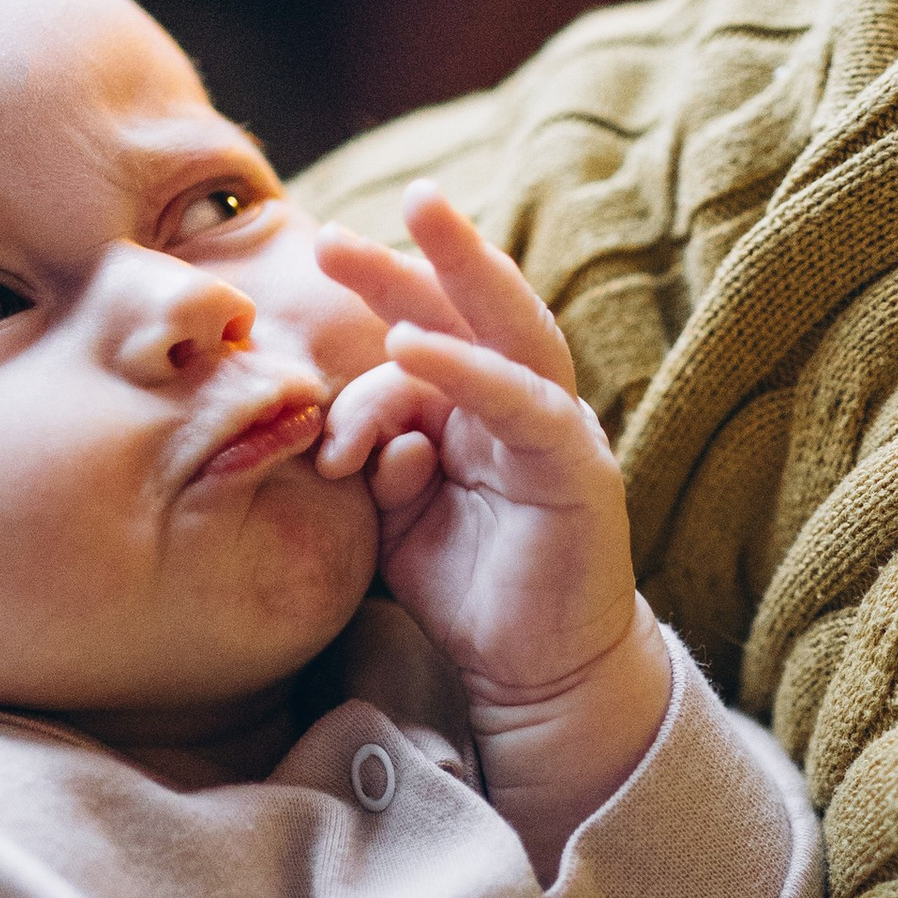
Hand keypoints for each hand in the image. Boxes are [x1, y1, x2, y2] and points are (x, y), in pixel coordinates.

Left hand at [316, 185, 671, 867]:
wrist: (534, 671)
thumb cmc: (464, 587)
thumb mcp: (394, 515)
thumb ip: (373, 459)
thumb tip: (346, 431)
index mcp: (480, 406)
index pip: (435, 326)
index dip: (384, 284)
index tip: (320, 248)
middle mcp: (523, 403)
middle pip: (474, 306)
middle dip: (414, 254)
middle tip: (335, 226)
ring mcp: (555, 430)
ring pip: (505, 334)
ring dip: (439, 283)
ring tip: (359, 258)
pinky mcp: (577, 470)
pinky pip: (523, 404)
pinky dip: (468, 371)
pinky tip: (412, 349)